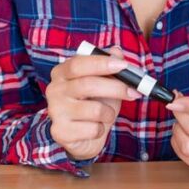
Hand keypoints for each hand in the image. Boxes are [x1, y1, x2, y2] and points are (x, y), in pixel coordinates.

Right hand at [45, 45, 140, 160]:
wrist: (84, 137)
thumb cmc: (94, 104)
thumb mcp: (105, 83)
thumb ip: (110, 66)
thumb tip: (117, 51)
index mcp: (62, 72)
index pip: (79, 64)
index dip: (102, 63)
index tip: (124, 66)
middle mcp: (54, 90)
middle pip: (88, 84)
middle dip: (116, 88)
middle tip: (134, 91)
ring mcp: (55, 111)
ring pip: (95, 110)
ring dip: (109, 113)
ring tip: (107, 115)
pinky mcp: (60, 132)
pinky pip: (93, 129)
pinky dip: (101, 130)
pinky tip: (94, 129)